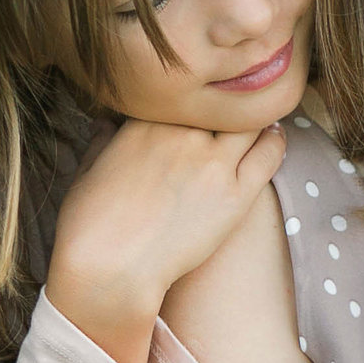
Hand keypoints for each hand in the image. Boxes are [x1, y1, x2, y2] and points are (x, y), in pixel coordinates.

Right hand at [46, 120, 285, 362]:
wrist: (109, 268)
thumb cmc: (89, 224)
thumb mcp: (87, 170)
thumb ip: (102, 140)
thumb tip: (106, 123)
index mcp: (146, 119)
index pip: (186, 94)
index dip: (194, 98)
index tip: (199, 104)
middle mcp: (183, 131)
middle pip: (220, 102)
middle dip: (227, 102)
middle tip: (236, 106)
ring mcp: (211, 161)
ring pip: (250, 121)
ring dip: (255, 118)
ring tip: (259, 119)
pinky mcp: (234, 194)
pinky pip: (269, 155)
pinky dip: (275, 141)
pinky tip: (275, 137)